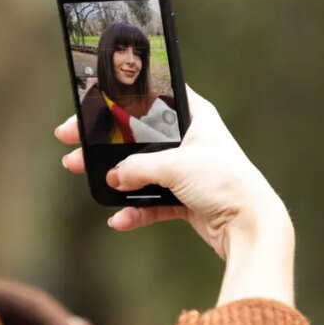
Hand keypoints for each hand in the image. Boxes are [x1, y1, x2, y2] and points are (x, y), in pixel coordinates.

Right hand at [55, 86, 294, 305]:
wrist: (252, 226)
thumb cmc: (225, 182)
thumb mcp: (176, 166)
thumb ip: (137, 168)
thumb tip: (112, 176)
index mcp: (195, 116)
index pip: (150, 98)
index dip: (118, 100)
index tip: (87, 105)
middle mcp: (190, 140)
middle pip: (137, 135)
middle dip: (104, 142)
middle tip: (71, 141)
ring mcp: (187, 170)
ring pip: (140, 169)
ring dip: (114, 176)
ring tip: (82, 173)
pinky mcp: (186, 199)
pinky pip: (152, 202)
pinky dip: (134, 211)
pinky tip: (118, 219)